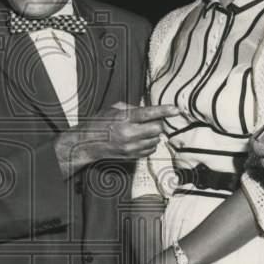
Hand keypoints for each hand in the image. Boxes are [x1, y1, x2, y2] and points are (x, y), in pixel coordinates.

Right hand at [55, 102, 178, 176]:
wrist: (88, 142)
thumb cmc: (100, 123)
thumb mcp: (114, 109)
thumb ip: (132, 107)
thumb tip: (149, 109)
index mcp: (125, 118)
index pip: (150, 113)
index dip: (165, 110)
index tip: (175, 109)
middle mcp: (129, 133)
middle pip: (157, 128)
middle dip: (158, 123)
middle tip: (152, 121)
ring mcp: (131, 147)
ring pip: (156, 140)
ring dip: (153, 134)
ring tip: (142, 130)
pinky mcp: (132, 156)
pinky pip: (150, 150)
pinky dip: (149, 144)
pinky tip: (140, 139)